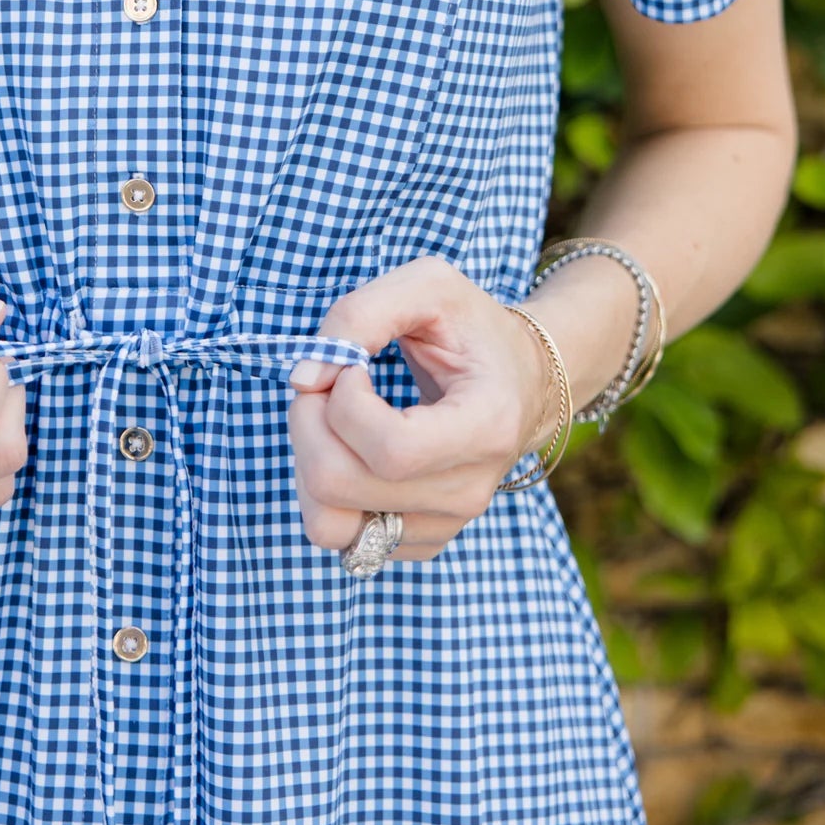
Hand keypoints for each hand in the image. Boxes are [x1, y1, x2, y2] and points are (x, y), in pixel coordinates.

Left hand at [286, 255, 557, 559]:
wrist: (521, 379)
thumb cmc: (471, 326)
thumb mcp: (428, 285)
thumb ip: (360, 314)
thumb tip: (304, 379)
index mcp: (486, 427)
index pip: (390, 448)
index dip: (345, 401)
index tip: (353, 365)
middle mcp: (469, 491)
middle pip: (341, 484)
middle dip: (308, 422)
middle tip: (327, 383)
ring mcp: (445, 524)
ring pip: (329, 524)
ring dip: (307, 460)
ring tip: (331, 420)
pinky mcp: (420, 540)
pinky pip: (340, 537)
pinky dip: (323, 490)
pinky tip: (350, 448)